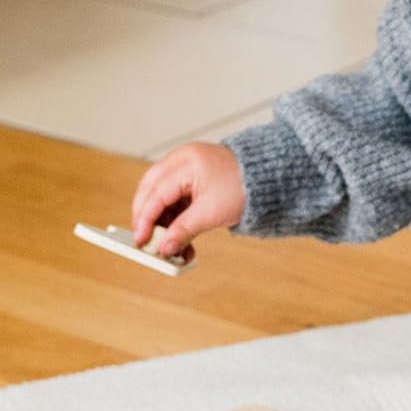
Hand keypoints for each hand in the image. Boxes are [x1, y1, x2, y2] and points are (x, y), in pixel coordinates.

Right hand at [130, 142, 245, 258]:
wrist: (269, 179)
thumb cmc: (244, 188)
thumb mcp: (211, 213)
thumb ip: (183, 230)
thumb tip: (164, 249)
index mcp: (186, 162)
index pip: (156, 193)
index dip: (145, 219)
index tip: (141, 241)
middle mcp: (181, 161)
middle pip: (151, 190)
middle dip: (147, 218)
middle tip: (145, 242)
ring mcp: (186, 168)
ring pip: (161, 196)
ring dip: (163, 222)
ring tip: (170, 246)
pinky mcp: (192, 179)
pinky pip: (175, 199)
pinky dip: (175, 219)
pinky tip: (180, 238)